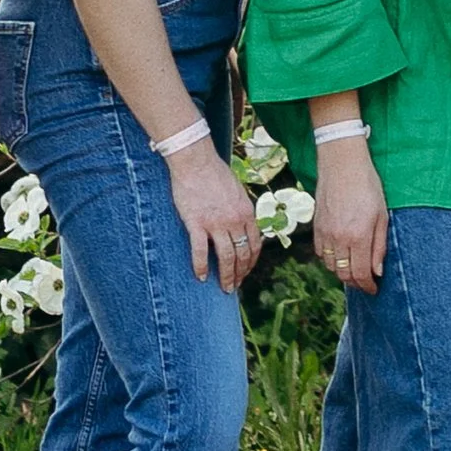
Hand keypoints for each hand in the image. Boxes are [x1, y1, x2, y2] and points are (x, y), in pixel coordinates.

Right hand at [164, 135, 263, 293]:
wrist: (196, 161)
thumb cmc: (215, 174)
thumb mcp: (237, 192)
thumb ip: (241, 211)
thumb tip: (243, 227)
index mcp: (246, 213)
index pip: (254, 245)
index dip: (251, 262)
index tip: (246, 272)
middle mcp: (234, 220)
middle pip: (242, 255)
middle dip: (240, 274)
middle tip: (234, 286)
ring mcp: (216, 223)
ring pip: (226, 257)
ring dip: (226, 276)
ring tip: (224, 288)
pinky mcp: (196, 223)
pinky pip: (200, 252)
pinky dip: (201, 267)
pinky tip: (201, 277)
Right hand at [312, 137, 389, 294]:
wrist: (342, 164)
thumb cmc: (367, 186)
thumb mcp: (382, 216)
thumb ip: (379, 246)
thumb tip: (377, 271)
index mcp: (359, 236)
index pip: (360, 273)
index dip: (367, 286)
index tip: (374, 289)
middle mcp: (339, 238)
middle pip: (344, 274)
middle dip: (356, 283)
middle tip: (365, 282)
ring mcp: (325, 233)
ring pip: (331, 267)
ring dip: (343, 273)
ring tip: (354, 269)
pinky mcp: (316, 227)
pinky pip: (321, 254)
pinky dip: (331, 260)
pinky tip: (341, 255)